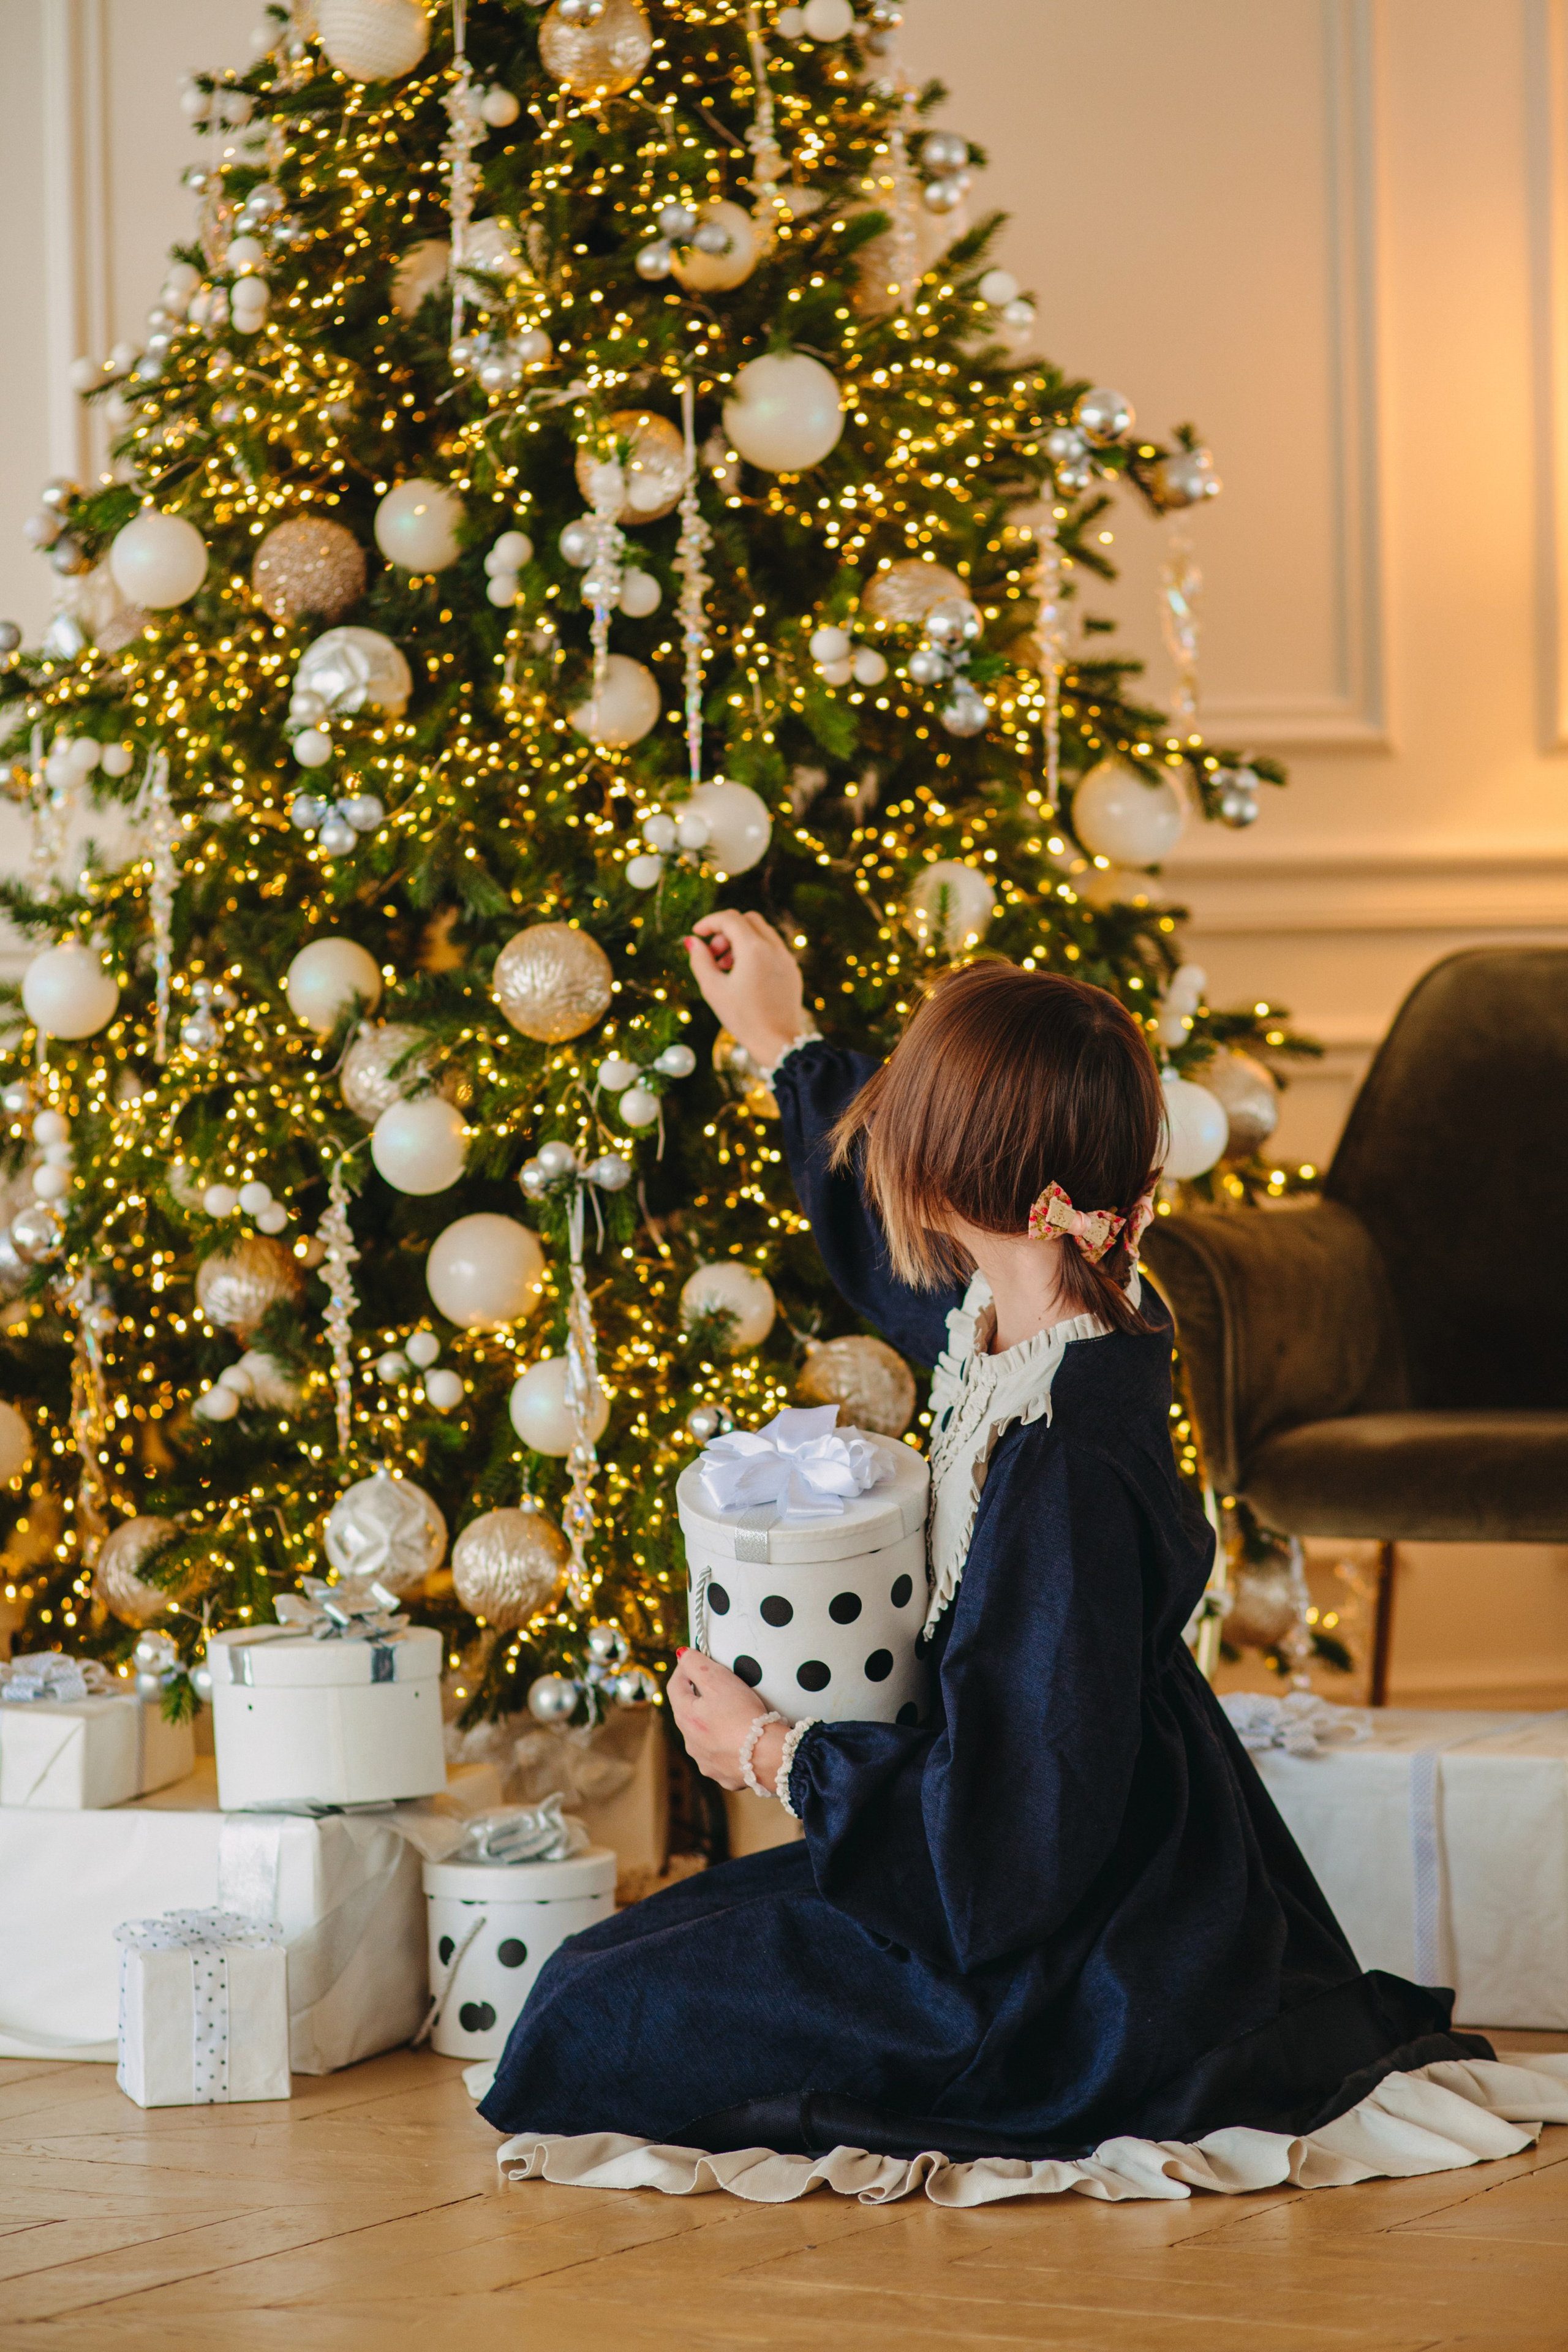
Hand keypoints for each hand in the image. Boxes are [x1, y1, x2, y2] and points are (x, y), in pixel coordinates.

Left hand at [667, 1647, 786, 1793]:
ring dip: (712, 1724)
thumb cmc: (742, 1715)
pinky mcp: (724, 1774)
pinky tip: (742, 1741)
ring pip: (704, 1737)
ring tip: (733, 1715)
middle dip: (700, 1698)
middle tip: (718, 1687)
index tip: (693, 1661)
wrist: (767, 1756)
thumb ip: (696, 1664)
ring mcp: (706, 1762)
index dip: (683, 1670)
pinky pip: (721, 1756)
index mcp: (685, 1718)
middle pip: (689, 1713)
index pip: (675, 1687)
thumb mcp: (717, 1680)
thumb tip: (682, 1656)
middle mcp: (691, 1743)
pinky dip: (728, 1746)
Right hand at [685, 911, 808, 1072]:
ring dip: (741, 940)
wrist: (777, 1043)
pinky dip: (756, 951)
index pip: (730, 918)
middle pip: (748, 920)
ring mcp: (787, 959)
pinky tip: (744, 976)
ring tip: (726, 967)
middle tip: (714, 954)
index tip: (697, 934)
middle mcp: (775, 948)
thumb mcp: (713, 989)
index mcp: (754, 948)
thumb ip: (700, 960)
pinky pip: (773, 949)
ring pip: (762, 933)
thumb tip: (693, 942)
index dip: (709, 922)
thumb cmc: (743, 1018)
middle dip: (727, 930)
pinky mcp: (793, 971)